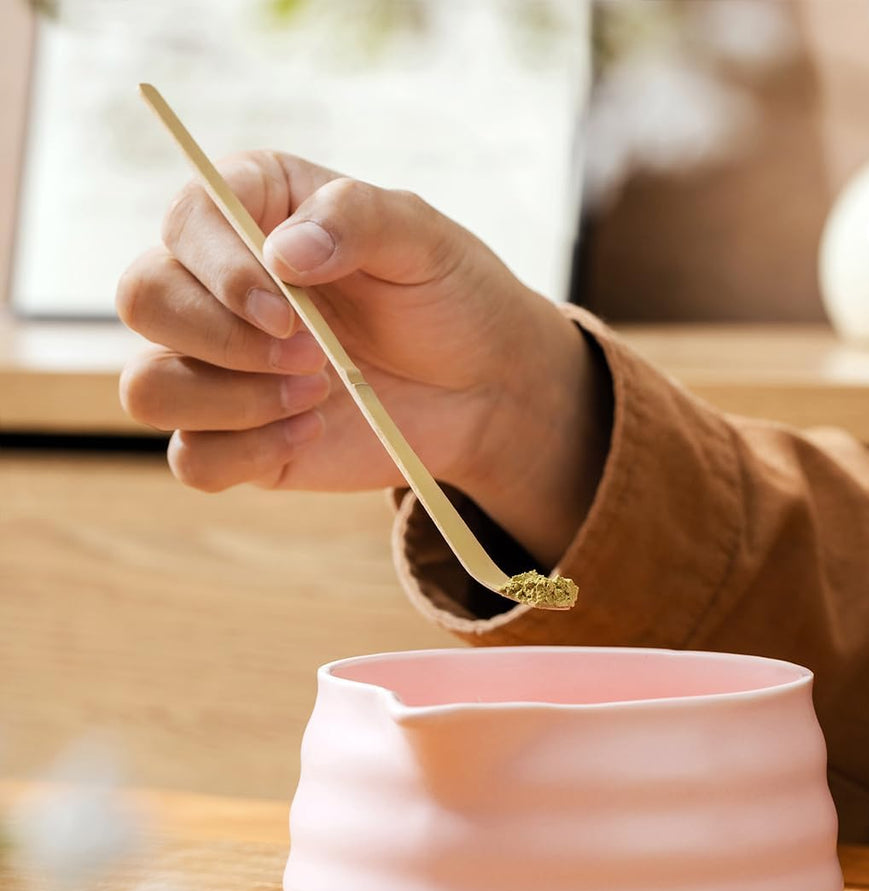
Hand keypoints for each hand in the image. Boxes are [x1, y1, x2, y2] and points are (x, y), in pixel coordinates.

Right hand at [118, 152, 609, 565]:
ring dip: (230, 400)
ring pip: (148, 388)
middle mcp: (219, 288)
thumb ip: (355, 218)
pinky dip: (246, 453)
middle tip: (314, 355)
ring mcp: (220, 367)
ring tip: (318, 392)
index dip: (220, 268)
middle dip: (224, 338)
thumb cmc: (450, 299)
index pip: (186, 222)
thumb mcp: (422, 238)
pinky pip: (192, 459)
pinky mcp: (237, 436)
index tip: (286, 308)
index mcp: (254, 213)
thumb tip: (282, 254)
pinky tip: (312, 432)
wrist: (483, 387)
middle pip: (143, 300)